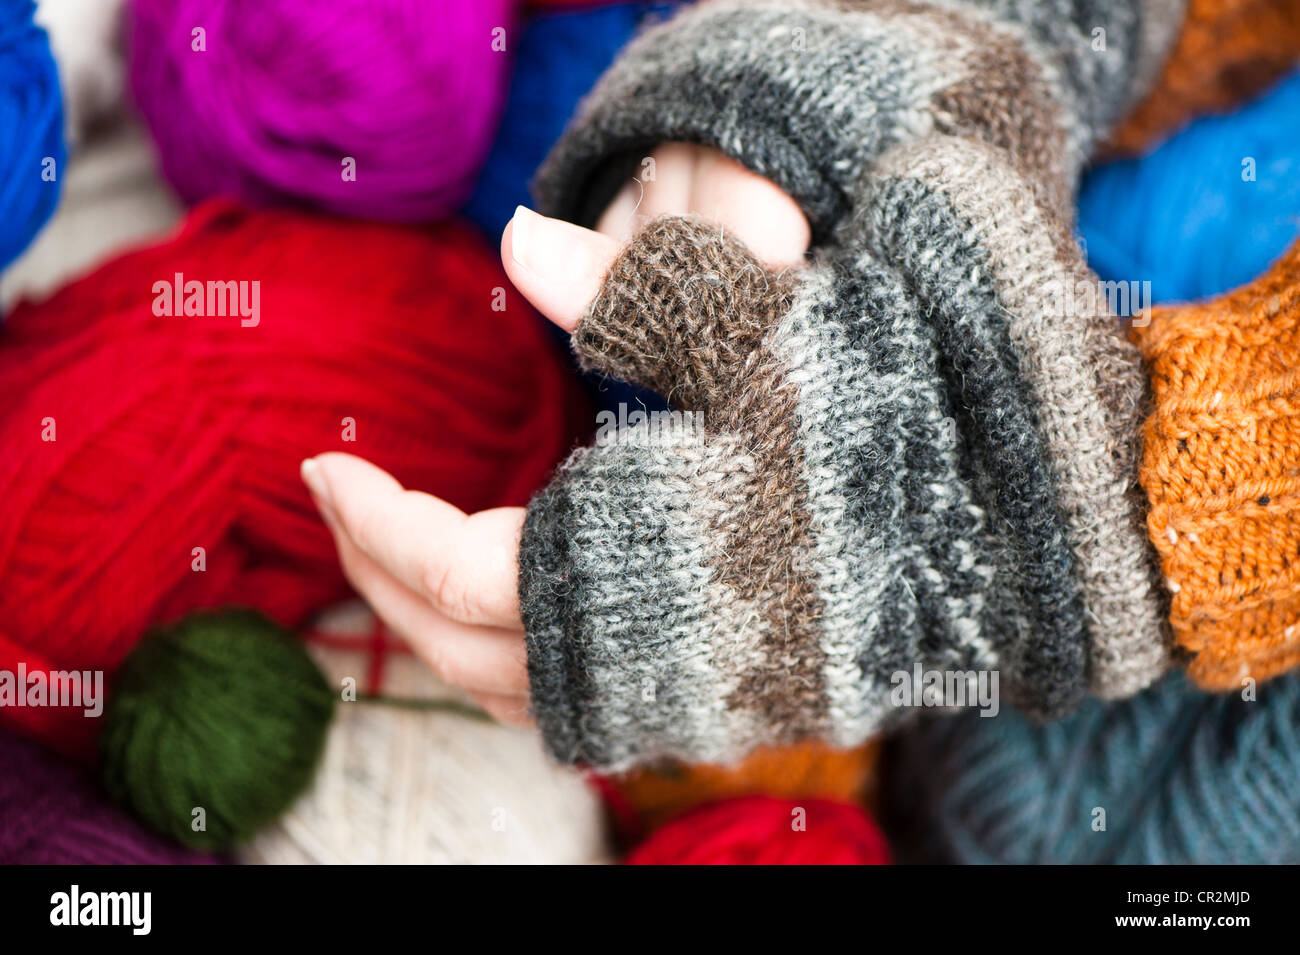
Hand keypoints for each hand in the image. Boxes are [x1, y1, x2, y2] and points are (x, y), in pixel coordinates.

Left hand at [302, 144, 808, 722]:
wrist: (975, 532)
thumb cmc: (865, 430)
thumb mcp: (757, 335)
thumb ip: (632, 293)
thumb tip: (516, 236)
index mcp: (636, 570)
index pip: (458, 574)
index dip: (376, 524)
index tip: (323, 463)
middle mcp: (640, 657)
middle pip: (459, 647)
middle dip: (377, 573)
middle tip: (335, 500)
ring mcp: (667, 701)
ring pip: (502, 692)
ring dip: (425, 625)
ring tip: (385, 551)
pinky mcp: (693, 711)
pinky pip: (556, 709)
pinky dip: (495, 660)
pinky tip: (484, 605)